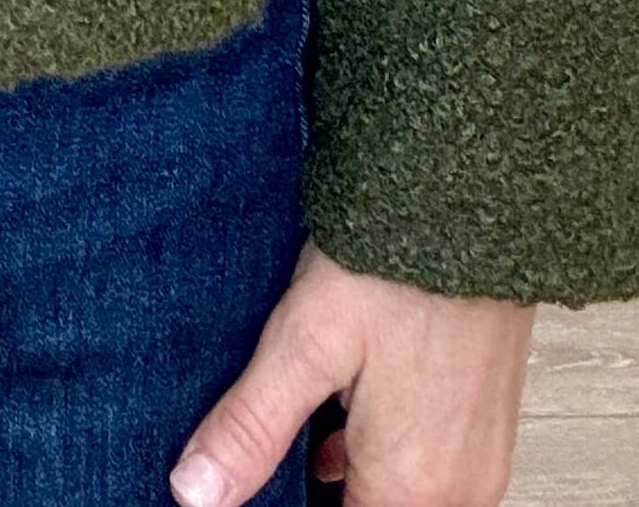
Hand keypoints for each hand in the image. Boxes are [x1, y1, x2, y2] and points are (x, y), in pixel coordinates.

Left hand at [169, 239, 533, 505]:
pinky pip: (426, 472)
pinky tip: (335, 422)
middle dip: (315, 495)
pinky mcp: (484, 426)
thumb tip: (194, 492)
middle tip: (271, 451)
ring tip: (295, 433)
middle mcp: (458, 489)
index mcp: (412, 485)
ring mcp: (478, 460)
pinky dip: (376, 458)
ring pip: (397, 498)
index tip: (262, 481)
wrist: (467, 201)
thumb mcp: (303, 342)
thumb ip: (251, 427)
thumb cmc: (392, 265)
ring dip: (347, 481)